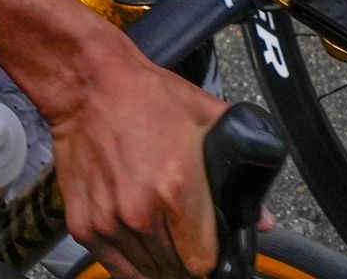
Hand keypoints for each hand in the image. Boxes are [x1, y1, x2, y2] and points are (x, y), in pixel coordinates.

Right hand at [52, 54, 228, 278]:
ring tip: (165, 239)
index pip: (202, 262)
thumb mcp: (207, 119)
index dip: (213, 259)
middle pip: (175, 270)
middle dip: (188, 261)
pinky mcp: (84, 226)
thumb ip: (242, 168)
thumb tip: (263, 218)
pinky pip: (114, 266)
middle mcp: (140, 214)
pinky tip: (140, 241)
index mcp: (176, 188)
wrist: (88, 87)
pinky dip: (130, 262)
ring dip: (160, 264)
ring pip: (145, 273)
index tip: (213, 248)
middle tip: (190, 241)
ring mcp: (109, 223)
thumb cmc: (147, 98)